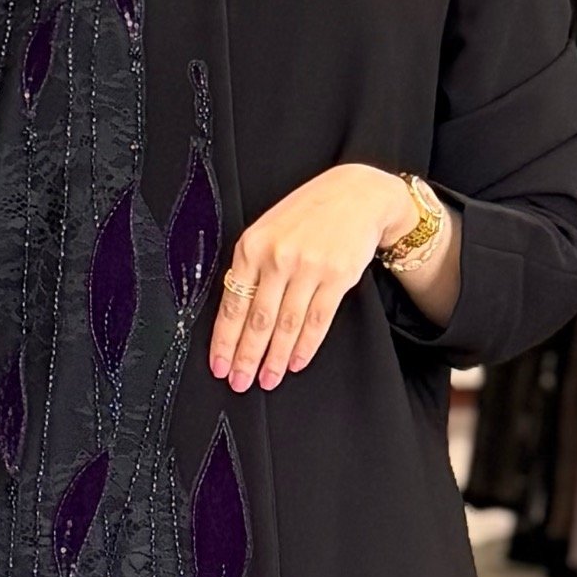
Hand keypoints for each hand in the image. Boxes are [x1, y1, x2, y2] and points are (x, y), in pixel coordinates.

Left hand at [211, 164, 412, 392]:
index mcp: (252, 246)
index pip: (232, 304)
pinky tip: (295, 362)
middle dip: (246, 357)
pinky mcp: (337, 277)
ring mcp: (308, 268)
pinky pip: (317, 320)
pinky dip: (305, 346)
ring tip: (267, 380)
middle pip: (257, 320)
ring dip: (275, 358)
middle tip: (240, 382)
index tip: (219, 365)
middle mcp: (277, 257)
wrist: (357, 195)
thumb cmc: (309, 212)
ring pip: (286, 325)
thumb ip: (252, 266)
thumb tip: (237, 315)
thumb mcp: (268, 228)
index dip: (225, 340)